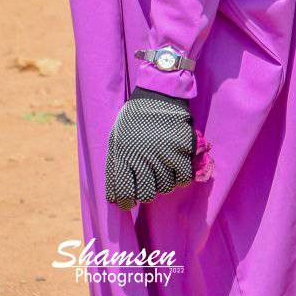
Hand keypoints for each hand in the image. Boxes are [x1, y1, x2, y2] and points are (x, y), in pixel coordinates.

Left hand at [105, 87, 194, 209]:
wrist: (158, 92)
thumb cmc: (134, 118)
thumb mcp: (116, 138)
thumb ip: (114, 167)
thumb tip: (113, 198)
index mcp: (123, 154)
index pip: (123, 193)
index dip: (126, 202)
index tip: (129, 202)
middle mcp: (143, 157)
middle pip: (147, 194)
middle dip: (146, 192)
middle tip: (148, 182)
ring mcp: (163, 153)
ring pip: (166, 187)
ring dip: (163, 183)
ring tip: (161, 169)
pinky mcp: (182, 148)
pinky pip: (183, 178)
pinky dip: (180, 177)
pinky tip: (175, 168)